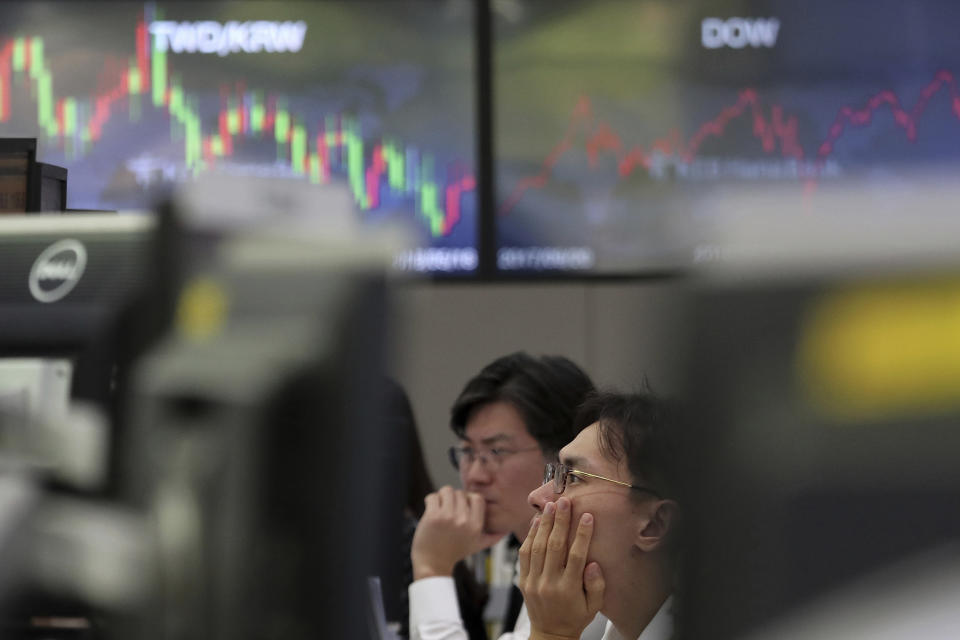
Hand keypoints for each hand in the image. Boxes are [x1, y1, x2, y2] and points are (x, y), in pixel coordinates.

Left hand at [411, 486, 504, 579]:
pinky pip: (432, 496)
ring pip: (446, 490)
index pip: (477, 498)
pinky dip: (430, 500)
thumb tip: (505, 531)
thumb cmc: (455, 553)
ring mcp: (447, 517)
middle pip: (460, 493)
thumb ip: (492, 538)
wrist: (433, 564)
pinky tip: (431, 510)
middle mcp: (463, 520)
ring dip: (442, 497)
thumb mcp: (477, 546)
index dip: (469, 498)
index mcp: (475, 526)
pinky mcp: (432, 517)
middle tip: (449, 509)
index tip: (462, 505)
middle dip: (454, 498)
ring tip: (440, 507)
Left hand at [517, 497, 603, 639]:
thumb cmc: (575, 618)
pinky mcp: (523, 580)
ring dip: (543, 524)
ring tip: (550, 506)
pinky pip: (525, 554)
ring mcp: (534, 581)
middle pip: (554, 546)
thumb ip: (596, 585)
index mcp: (568, 590)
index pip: (576, 556)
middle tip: (564, 501)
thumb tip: (592, 562)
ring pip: (537, 547)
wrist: (550, 634)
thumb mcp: (594, 607)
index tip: (587, 516)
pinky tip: (536, 521)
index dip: (582, 534)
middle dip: (560, 521)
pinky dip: (530, 536)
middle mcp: (549, 583)